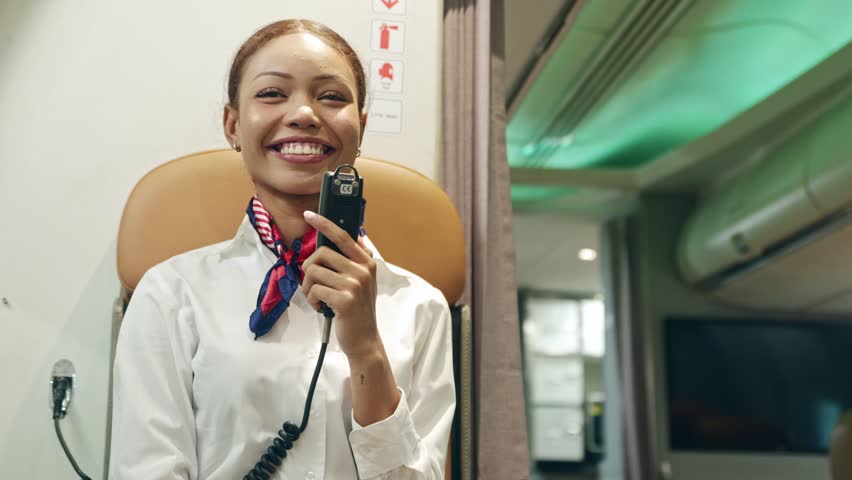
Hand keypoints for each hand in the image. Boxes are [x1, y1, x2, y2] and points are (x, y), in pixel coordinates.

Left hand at [301, 210, 379, 359]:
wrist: (364, 339)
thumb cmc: (357, 309)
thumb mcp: (363, 281)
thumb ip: (354, 260)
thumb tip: (342, 236)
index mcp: (366, 262)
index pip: (343, 236)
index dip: (325, 223)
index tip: (309, 215)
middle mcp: (363, 270)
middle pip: (321, 253)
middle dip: (309, 268)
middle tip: (313, 283)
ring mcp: (355, 285)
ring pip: (314, 272)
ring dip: (309, 287)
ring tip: (318, 298)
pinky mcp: (344, 300)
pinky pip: (315, 290)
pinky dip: (312, 300)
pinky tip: (321, 307)